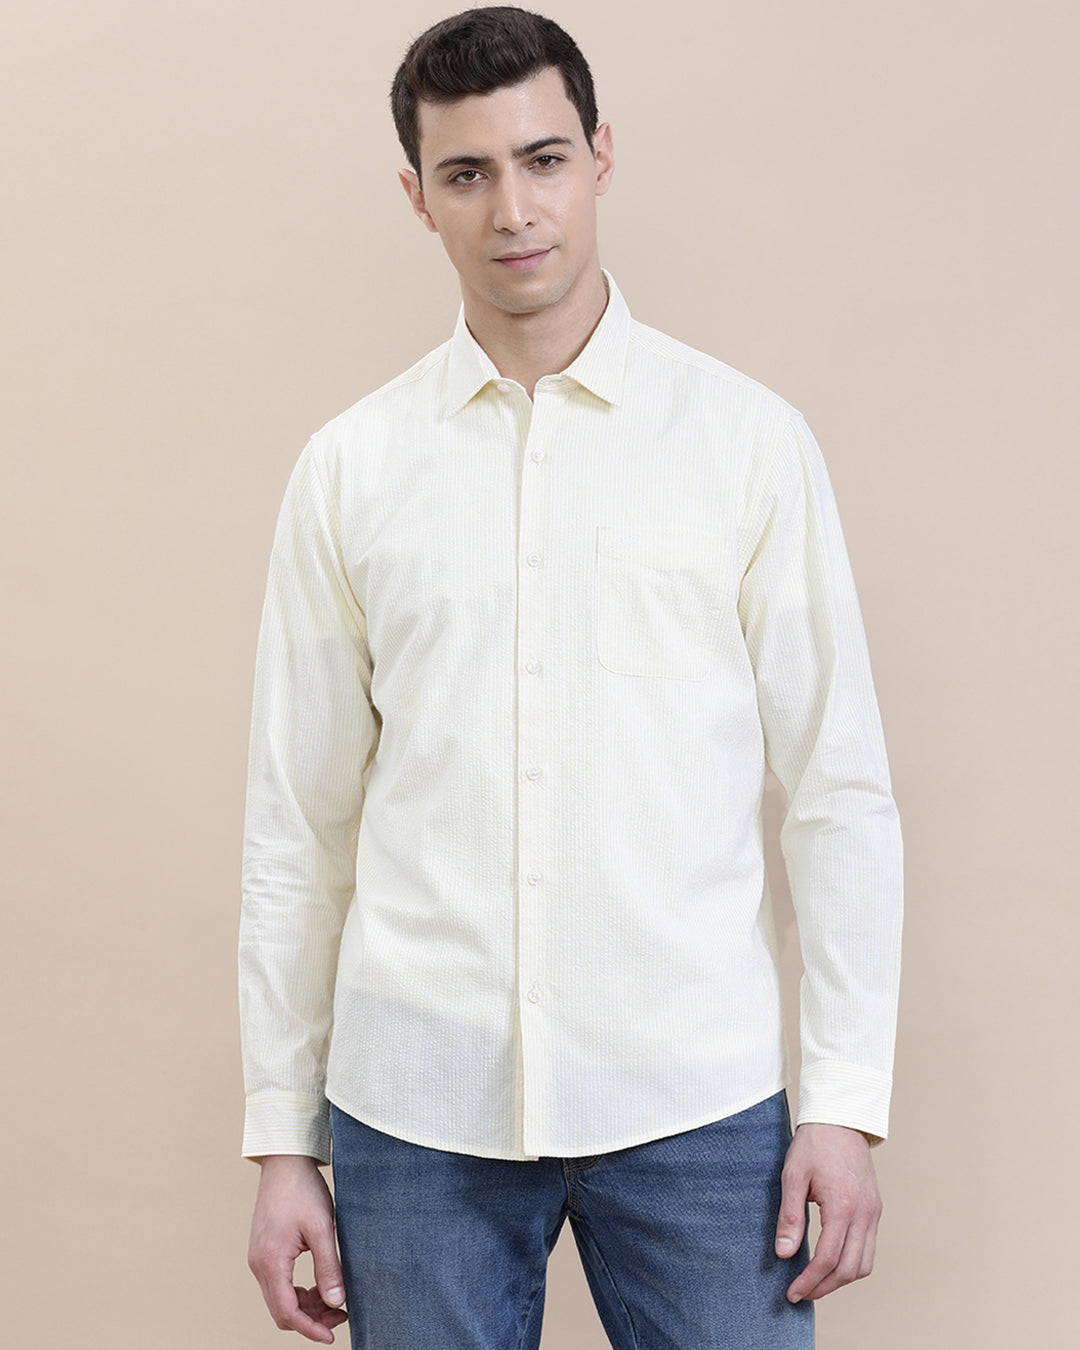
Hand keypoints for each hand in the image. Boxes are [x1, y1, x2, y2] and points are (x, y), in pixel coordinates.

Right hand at [248, 1154, 348, 1343]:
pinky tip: (318, 1285)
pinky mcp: (263, 1251)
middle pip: (281, 1310)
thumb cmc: (303, 1190)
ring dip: (305, 1306)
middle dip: (311, 1319)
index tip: (332, 1336)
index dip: (310, 1329)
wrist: (285, 1162)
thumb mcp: (323, 1228)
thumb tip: (336, 1302)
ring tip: (333, 1299)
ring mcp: (258, 1258)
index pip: (287, 1312)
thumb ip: (328, 1267)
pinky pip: (277, 1284)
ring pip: (279, 1299)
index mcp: (271, 1261)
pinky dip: (297, 1292)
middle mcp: (258, 1264)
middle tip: (340, 1315)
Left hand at [773, 1122, 881, 1302]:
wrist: (840, 1119)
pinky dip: (852, 1264)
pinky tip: (832, 1263)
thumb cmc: (813, 1144)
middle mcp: (864, 1213)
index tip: (792, 1292)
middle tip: (801, 1292)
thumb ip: (790, 1216)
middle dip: (824, 1287)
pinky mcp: (876, 1209)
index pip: (827, 1258)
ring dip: (840, 1280)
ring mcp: (874, 1212)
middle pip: (849, 1269)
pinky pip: (869, 1249)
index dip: (809, 1280)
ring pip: (864, 1265)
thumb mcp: (793, 1176)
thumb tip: (784, 1254)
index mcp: (843, 1205)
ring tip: (815, 1282)